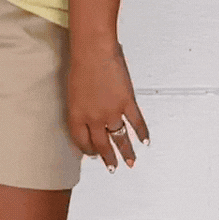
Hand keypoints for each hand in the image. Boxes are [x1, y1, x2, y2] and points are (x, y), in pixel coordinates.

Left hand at [66, 40, 149, 171]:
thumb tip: (88, 118)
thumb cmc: (80, 65)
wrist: (93, 51)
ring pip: (120, 138)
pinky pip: (136, 122)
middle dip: (107, 158)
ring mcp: (111, 111)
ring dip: (126, 152)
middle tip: (112, 168)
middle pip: (101, 145)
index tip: (92, 155)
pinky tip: (145, 142)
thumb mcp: (73, 92)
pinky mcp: (127, 102)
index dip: (88, 150)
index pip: (81, 141)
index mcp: (76, 116)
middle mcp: (93, 118)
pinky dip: (142, 133)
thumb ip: (80, 108)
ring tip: (130, 162)